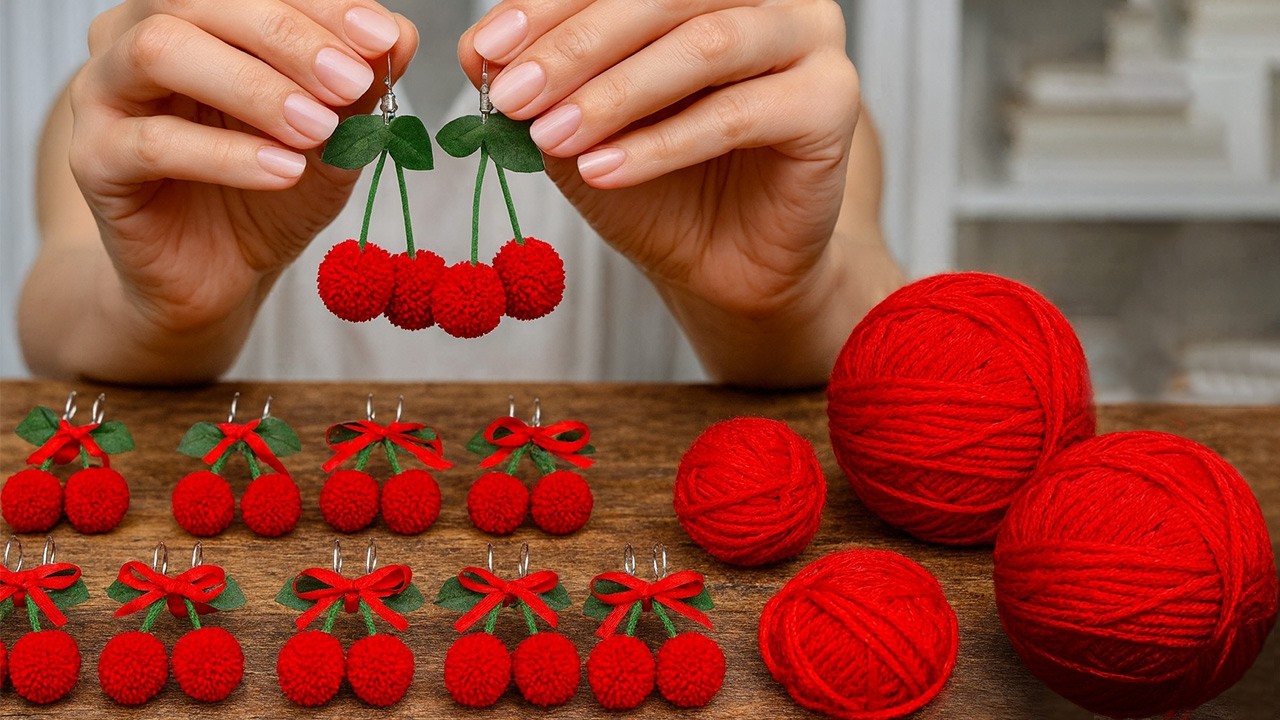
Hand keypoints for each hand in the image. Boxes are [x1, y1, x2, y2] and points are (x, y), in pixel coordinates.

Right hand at [67, 0, 417, 333]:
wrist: (219, 271)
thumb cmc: (270, 188)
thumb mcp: (332, 136)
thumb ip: (357, 86)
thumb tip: (399, 35)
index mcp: (195, 13)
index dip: (322, 6)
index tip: (382, 39)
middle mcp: (137, 34)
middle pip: (200, 1)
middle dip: (288, 37)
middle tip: (350, 81)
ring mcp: (104, 93)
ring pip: (162, 51)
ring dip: (252, 87)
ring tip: (316, 128)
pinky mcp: (95, 161)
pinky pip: (153, 143)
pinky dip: (227, 156)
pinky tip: (283, 172)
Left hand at [459, 0, 860, 324]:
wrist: (723, 264)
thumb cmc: (656, 185)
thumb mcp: (579, 128)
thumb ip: (540, 83)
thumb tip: (478, 48)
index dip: (548, 5)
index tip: (486, 50)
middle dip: (575, 46)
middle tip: (511, 94)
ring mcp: (810, 38)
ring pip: (705, 46)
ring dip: (616, 93)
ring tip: (553, 138)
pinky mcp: (833, 103)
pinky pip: (737, 113)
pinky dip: (661, 144)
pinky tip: (603, 172)